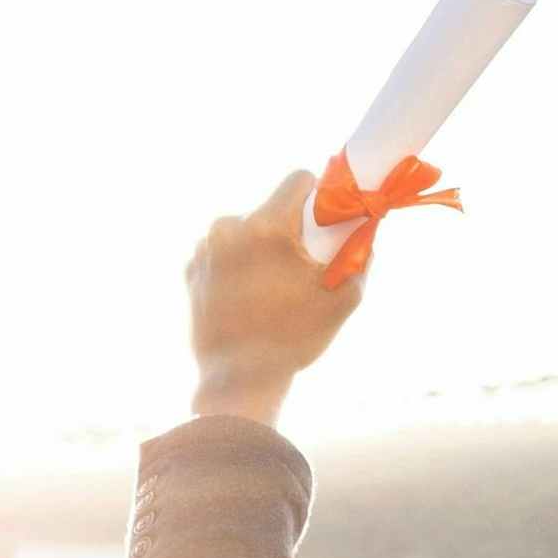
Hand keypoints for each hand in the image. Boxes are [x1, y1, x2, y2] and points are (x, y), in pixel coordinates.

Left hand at [188, 172, 354, 424]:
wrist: (239, 377)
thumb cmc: (295, 338)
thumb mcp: (343, 298)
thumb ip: (360, 256)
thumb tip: (366, 231)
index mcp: (267, 228)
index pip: (298, 180)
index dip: (319, 195)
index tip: (325, 218)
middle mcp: (229, 228)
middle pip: (271, 209)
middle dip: (289, 230)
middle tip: (303, 266)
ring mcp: (205, 248)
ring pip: (244, 231)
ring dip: (261, 248)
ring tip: (274, 288)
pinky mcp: (191, 268)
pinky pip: (223, 252)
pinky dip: (239, 266)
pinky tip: (250, 297)